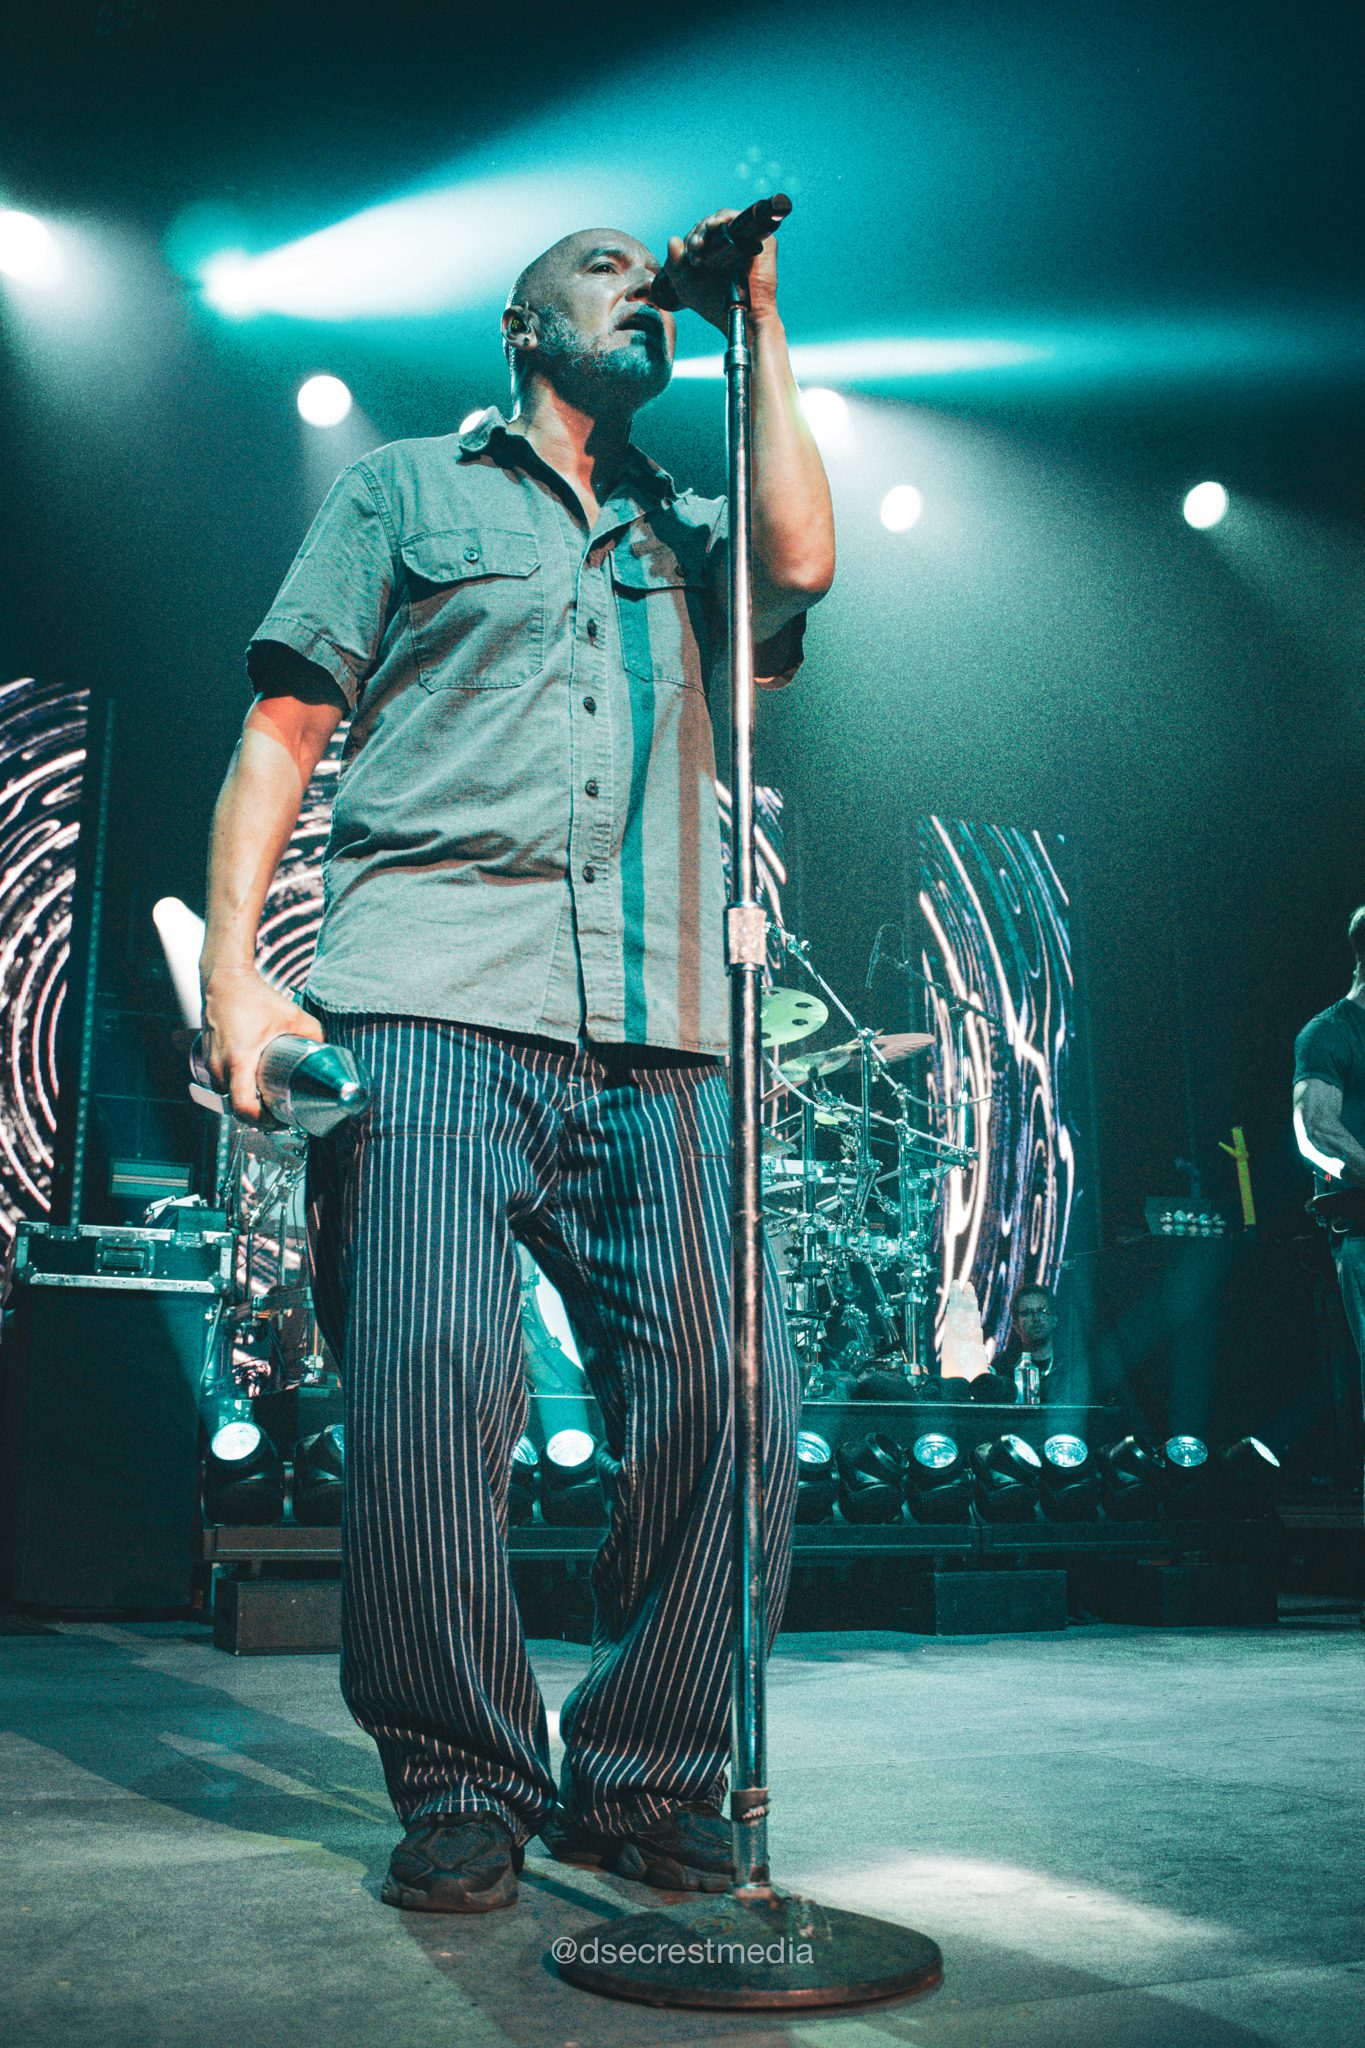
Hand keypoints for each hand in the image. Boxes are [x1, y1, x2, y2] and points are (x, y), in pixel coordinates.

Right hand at [200, 965, 323, 1122]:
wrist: (223, 978)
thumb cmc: (254, 996)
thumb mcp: (292, 1015)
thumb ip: (314, 1034)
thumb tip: (328, 1051)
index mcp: (239, 1062)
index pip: (243, 1108)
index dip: (263, 1120)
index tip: (281, 1118)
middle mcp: (219, 1067)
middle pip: (235, 1108)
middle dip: (257, 1116)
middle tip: (281, 1114)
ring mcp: (209, 1063)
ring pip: (226, 1097)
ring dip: (246, 1104)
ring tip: (269, 1102)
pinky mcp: (207, 1057)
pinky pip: (221, 1084)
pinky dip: (236, 1090)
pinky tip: (253, 1087)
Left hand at [662, 209, 779, 332]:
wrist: (742, 317)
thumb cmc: (716, 306)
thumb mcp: (687, 288)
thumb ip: (675, 266)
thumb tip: (672, 240)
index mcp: (713, 252)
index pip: (699, 234)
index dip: (692, 239)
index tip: (690, 254)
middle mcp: (729, 243)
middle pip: (709, 224)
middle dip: (698, 233)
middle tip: (695, 249)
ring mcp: (745, 239)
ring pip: (722, 218)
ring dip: (707, 225)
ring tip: (701, 244)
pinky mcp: (759, 237)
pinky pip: (740, 217)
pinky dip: (726, 216)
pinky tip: (716, 225)